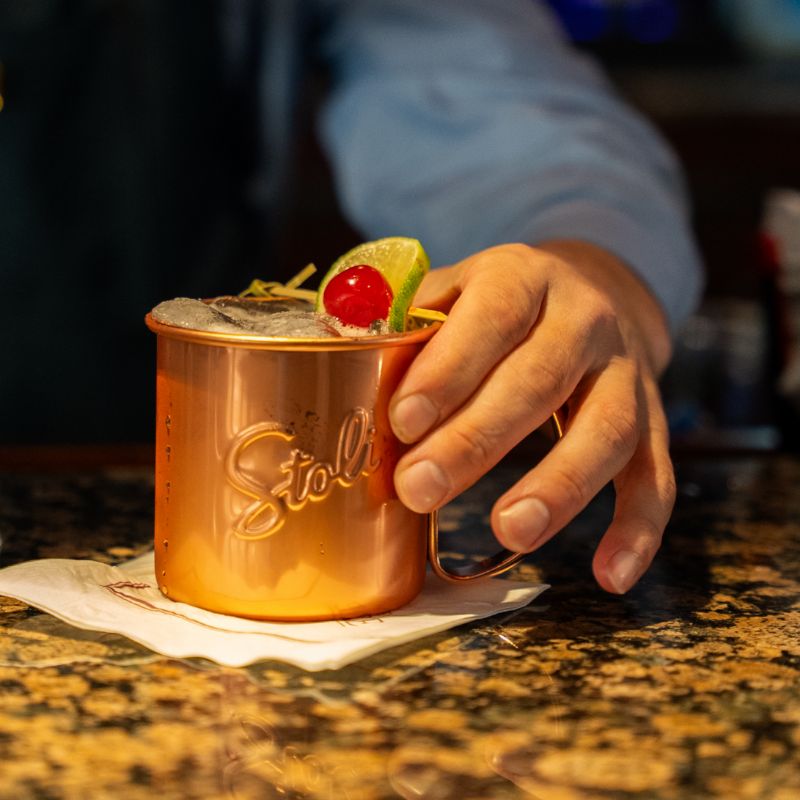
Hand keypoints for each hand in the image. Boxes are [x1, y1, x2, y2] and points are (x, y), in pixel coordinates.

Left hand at [389, 241, 674, 593]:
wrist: (593, 292)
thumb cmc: (498, 307)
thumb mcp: (455, 291)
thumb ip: (404, 320)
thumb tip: (332, 345)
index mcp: (524, 278)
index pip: (491, 315)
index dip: (450, 368)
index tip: (402, 420)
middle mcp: (584, 319)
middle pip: (539, 379)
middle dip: (477, 439)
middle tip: (419, 489)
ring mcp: (626, 372)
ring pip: (608, 428)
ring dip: (561, 485)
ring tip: (511, 532)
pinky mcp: (652, 421)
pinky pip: (657, 475)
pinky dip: (639, 528)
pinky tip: (609, 575)